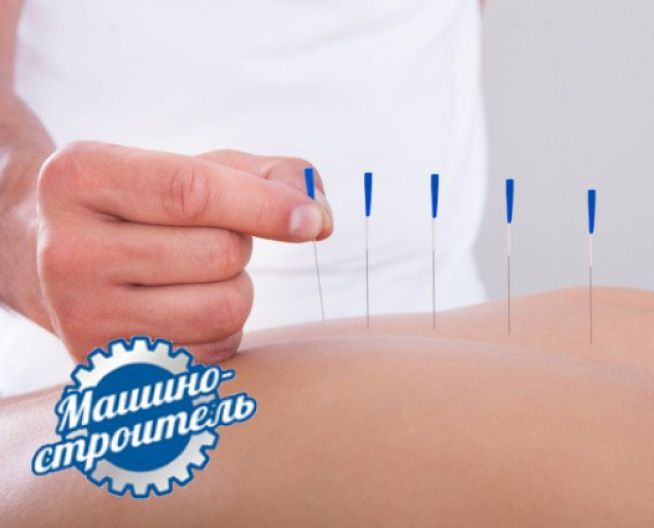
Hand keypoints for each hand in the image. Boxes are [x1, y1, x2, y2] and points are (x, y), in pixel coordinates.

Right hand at [35, 142, 331, 361]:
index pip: (191, 193)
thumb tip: (320, 217)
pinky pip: (213, 352)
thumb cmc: (144, 204)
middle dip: (240, 243)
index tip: (312, 220)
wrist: (53, 257)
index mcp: (79, 179)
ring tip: (193, 274)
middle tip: (205, 237)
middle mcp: (67, 252)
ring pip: (223, 309)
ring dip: (235, 289)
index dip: (265, 206)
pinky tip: (180, 309)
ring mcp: (81, 319)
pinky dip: (221, 329)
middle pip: (219, 254)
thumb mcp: (187, 166)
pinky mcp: (108, 368)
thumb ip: (265, 174)